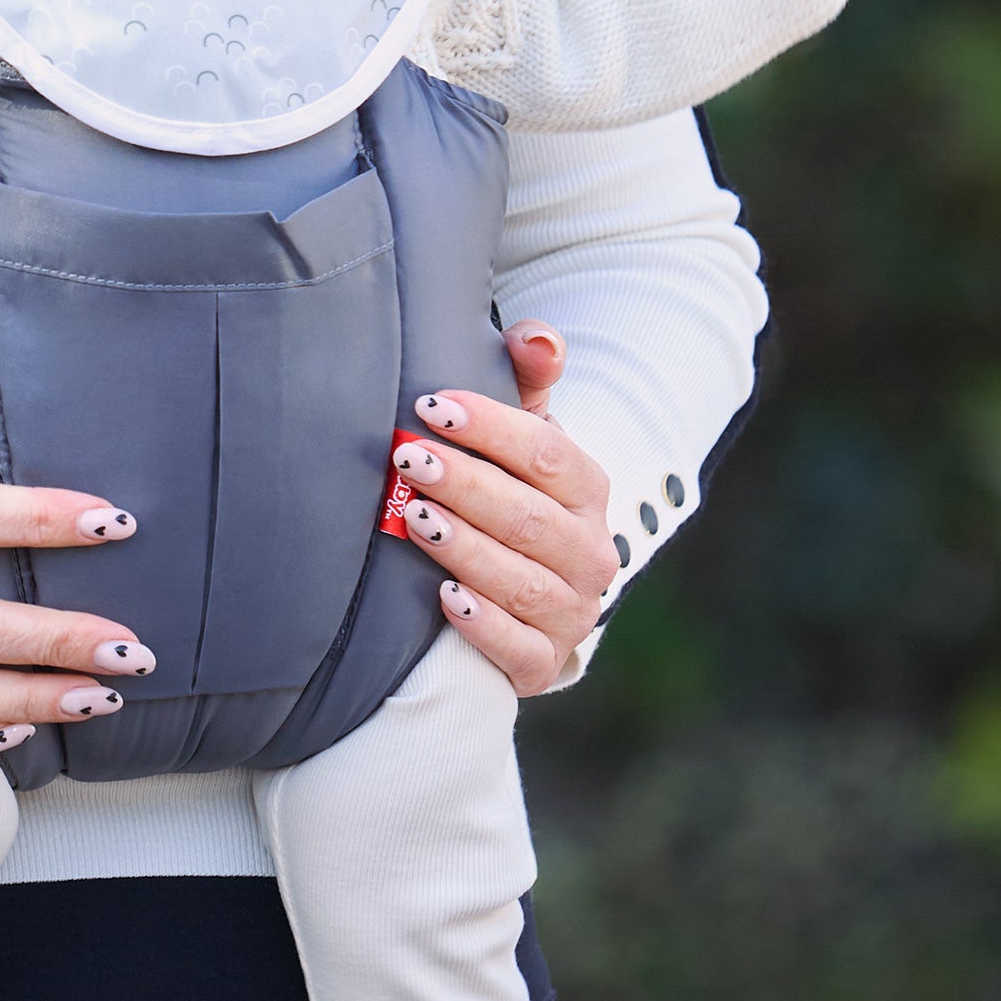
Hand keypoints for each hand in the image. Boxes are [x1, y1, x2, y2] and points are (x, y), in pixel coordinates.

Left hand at [384, 321, 620, 696]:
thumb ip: (529, 377)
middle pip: (530, 517)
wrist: (527, 581)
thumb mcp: (522, 430)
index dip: (491, 428)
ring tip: (413, 518)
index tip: (430, 406)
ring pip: (523, 581)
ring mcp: (573, 611)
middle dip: (467, 485)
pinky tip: (445, 599)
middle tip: (410, 459)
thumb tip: (538, 339)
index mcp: (586, 487)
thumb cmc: (511, 488)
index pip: (546, 453)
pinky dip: (485, 625)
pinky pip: (520, 649)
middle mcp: (591, 551)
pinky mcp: (544, 662)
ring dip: (467, 549)